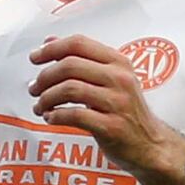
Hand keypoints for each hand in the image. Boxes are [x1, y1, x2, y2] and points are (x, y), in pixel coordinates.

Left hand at [26, 36, 184, 177]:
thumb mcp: (109, 79)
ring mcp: (118, 102)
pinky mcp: (112, 126)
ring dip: (46, 97)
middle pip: (70, 65)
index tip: (34, 57)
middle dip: (44, 76)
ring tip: (40, 106)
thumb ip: (81, 59)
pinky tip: (51, 118)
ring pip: (70, 89)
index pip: (79, 43)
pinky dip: (56, 116)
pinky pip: (75, 115)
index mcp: (119, 62)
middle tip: (34, 88)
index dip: (51, 48)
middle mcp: (120, 78)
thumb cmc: (126, 111)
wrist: (150, 144)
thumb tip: (49, 40)